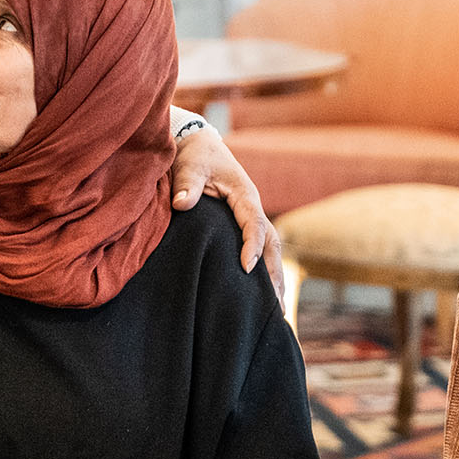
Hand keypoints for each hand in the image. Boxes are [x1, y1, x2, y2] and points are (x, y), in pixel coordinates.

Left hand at [170, 127, 283, 300]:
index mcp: (244, 194)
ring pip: (272, 249)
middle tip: (273, 304)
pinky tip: (265, 296)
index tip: (246, 267)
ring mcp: (251, 217)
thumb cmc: (194, 157)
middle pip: (272, 242)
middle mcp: (253, 208)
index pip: (254, 223)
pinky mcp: (244, 225)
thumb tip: (181, 203)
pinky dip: (266, 272)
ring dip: (275, 278)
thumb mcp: (189, 165)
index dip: (252, 245)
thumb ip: (186, 184)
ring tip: (277, 311)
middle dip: (274, 272)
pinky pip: (261, 249)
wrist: (198, 146)